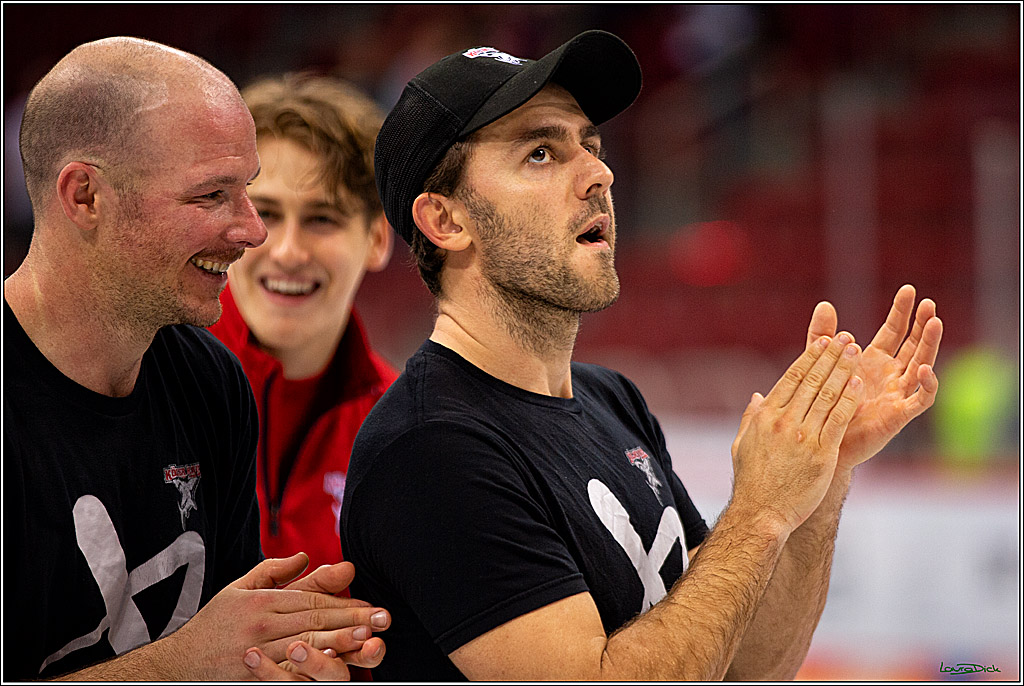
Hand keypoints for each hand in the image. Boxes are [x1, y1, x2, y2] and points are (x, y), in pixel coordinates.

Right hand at [168, 553, 389, 679]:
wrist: (180, 662)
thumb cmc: (215, 623)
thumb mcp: (240, 588)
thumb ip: (274, 571)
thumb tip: (305, 555)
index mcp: (262, 601)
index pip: (311, 601)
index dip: (342, 602)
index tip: (369, 605)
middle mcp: (262, 625)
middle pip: (314, 621)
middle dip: (351, 620)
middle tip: (380, 620)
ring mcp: (259, 652)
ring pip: (306, 646)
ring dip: (339, 643)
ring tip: (367, 640)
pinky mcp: (255, 674)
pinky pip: (288, 672)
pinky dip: (312, 668)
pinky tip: (334, 666)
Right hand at [730, 332, 864, 531]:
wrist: (761, 513)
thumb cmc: (753, 483)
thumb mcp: (742, 445)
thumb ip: (751, 418)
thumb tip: (757, 397)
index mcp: (765, 415)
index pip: (791, 377)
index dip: (810, 357)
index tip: (823, 342)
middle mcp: (783, 420)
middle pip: (811, 380)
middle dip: (830, 356)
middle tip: (846, 338)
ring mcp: (802, 435)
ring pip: (827, 394)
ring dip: (843, 370)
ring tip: (856, 352)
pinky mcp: (821, 453)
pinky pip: (838, 419)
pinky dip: (849, 398)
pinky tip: (859, 383)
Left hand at [806, 285, 941, 471]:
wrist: (822, 444)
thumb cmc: (823, 405)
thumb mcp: (820, 365)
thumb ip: (822, 336)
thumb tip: (823, 304)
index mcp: (874, 361)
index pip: (894, 331)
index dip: (902, 311)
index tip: (909, 290)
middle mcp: (890, 375)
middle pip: (913, 344)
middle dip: (922, 323)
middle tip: (929, 303)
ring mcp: (897, 394)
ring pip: (922, 365)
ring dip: (929, 345)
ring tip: (936, 323)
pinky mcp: (898, 415)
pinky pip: (920, 399)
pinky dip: (927, 384)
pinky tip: (925, 368)